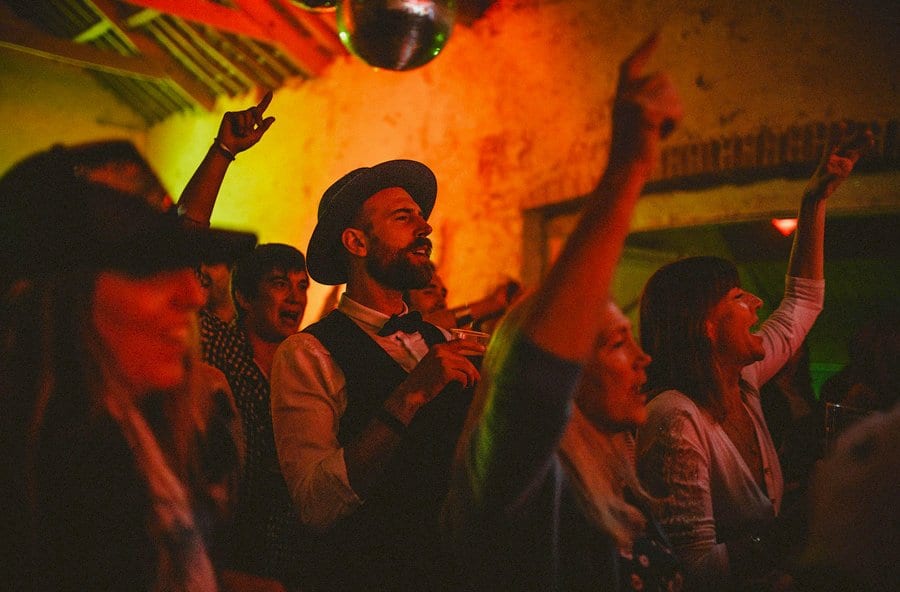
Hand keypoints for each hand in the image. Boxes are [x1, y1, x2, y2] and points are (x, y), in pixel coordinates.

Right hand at [216, 90, 275, 154]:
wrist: (230, 147)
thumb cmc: (242, 144)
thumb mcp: (256, 136)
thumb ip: (264, 126)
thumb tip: (273, 117)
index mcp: (252, 120)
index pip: (260, 109)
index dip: (266, 101)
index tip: (270, 92)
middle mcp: (245, 115)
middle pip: (256, 109)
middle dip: (258, 118)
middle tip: (255, 128)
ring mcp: (237, 114)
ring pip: (248, 113)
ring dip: (248, 125)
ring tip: (242, 133)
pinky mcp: (229, 114)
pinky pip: (240, 116)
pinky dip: (241, 124)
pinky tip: (237, 131)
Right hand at [395, 340, 483, 411]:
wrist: (410, 392)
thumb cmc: (422, 382)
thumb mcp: (432, 365)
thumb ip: (445, 360)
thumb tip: (466, 365)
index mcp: (437, 348)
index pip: (459, 343)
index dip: (473, 346)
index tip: (483, 350)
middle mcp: (440, 351)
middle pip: (464, 359)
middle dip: (473, 370)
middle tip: (477, 379)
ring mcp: (442, 360)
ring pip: (466, 368)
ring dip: (470, 379)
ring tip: (468, 386)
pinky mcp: (445, 371)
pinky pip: (463, 377)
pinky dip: (464, 384)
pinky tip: (460, 389)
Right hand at [608, 32, 682, 172]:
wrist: (624, 174)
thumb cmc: (632, 156)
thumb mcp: (638, 124)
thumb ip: (646, 104)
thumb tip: (663, 82)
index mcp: (620, 98)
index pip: (631, 65)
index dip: (645, 49)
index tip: (658, 34)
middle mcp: (624, 96)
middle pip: (663, 79)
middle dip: (669, 101)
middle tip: (656, 128)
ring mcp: (634, 104)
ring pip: (672, 94)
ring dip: (672, 115)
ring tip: (655, 134)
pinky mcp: (646, 113)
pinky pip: (675, 111)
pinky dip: (673, 126)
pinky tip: (659, 138)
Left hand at [803, 122, 873, 201]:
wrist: (819, 192)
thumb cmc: (816, 188)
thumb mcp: (821, 185)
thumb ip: (827, 179)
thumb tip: (834, 173)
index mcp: (826, 160)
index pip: (831, 145)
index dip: (835, 135)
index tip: (841, 125)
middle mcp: (834, 158)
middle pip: (845, 145)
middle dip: (854, 138)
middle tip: (863, 131)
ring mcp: (841, 160)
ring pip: (852, 148)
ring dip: (860, 142)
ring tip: (870, 134)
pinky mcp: (847, 165)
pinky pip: (856, 155)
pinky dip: (863, 149)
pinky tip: (870, 142)